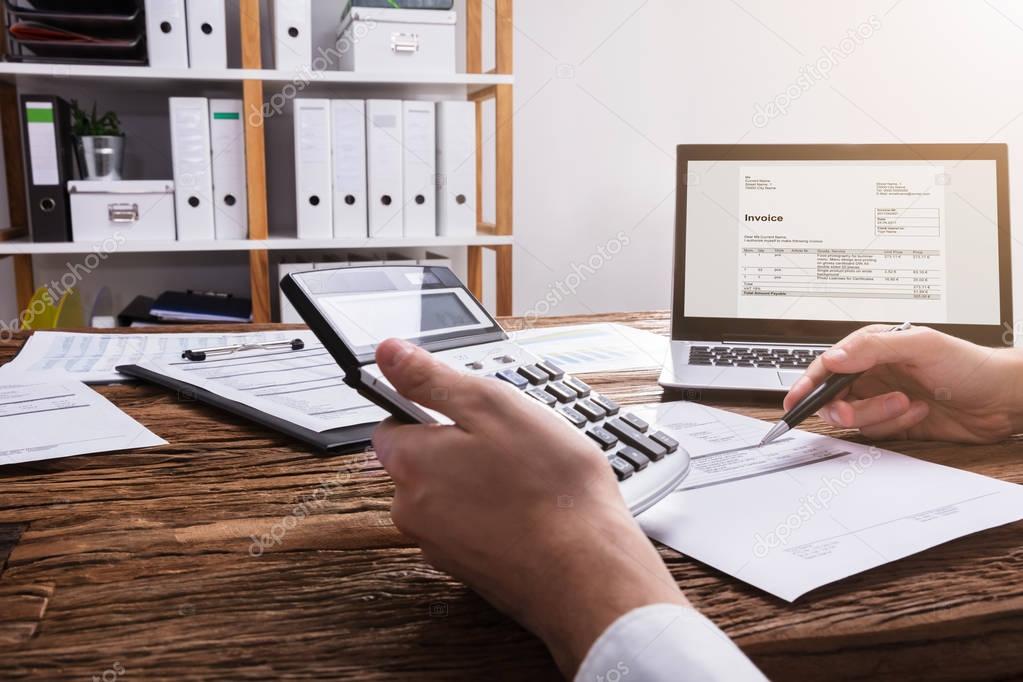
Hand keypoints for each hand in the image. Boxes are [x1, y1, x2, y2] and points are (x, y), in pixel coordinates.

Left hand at [371, 339, 687, 675]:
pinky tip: (529, 510)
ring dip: (477, 483)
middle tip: (509, 444)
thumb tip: (388, 353)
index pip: (392, 425)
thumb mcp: (494, 406)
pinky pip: (469, 528)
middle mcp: (412, 510)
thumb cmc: (549, 488)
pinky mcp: (467, 569)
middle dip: (457, 449)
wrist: (586, 570)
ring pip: (447, 496)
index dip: (429, 411)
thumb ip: (432, 379)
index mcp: (411, 463)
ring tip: (526, 479)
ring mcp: (438, 545)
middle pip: (420, 463)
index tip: (467, 412)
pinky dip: (492, 516)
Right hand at [784, 325, 1022, 442]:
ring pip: (854, 417)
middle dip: (846, 408)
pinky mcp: (895, 422)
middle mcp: (873, 373)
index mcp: (872, 348)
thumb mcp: (920, 346)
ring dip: (880, 415)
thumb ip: (872, 348)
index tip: (794, 401)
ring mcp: (882, 398)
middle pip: (834, 397)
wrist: (1002, 400)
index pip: (828, 366)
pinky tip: (918, 413)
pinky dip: (896, 425)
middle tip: (855, 413)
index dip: (808, 384)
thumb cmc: (968, 365)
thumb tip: (833, 358)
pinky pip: (876, 432)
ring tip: (908, 403)